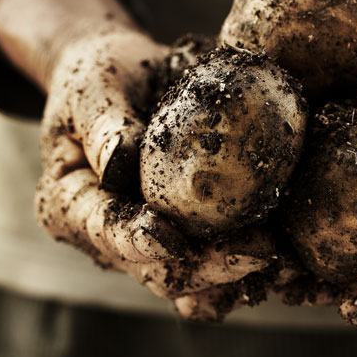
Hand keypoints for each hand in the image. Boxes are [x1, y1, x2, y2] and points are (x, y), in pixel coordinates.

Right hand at [0, 0, 271, 320]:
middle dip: (205, 268)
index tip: (171, 240)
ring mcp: (146, 245)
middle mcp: (106, 237)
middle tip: (258, 251)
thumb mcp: (93, 86)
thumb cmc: (101, 75)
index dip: (137, 241)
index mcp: (70, 205)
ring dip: (234, 279)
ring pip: (189, 282)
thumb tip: (120, 160)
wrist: (122, 78)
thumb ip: (103, 122)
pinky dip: (247, 270)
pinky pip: (214, 268)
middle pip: (155, 270)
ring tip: (281, 265)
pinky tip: (286, 263)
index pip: (105, 231)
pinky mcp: (182, 240)